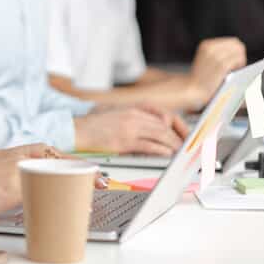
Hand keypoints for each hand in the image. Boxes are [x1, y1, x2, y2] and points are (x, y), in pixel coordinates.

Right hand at [0, 144, 102, 214]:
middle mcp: (28, 157)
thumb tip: (54, 186)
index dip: (86, 168)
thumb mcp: (11, 168)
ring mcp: (22, 171)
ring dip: (76, 194)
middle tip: (104, 188)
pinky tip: (67, 213)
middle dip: (87, 180)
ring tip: (88, 204)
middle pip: (67, 167)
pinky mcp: (14, 187)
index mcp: (29, 150)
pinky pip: (41, 197)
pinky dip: (57, 205)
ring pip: (58, 181)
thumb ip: (31, 171)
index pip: (65, 157)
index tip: (103, 178)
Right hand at [73, 105, 188, 155]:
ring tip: (181, 152)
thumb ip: (134, 117)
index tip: (185, 134)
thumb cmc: (92, 125)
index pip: (163, 114)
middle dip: (179, 136)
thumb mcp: (116, 113)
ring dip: (174, 144)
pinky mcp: (123, 141)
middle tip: (188, 146)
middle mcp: (133, 115)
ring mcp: (129, 127)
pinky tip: (167, 154)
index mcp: (132, 108)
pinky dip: (161, 150)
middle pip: (165, 124)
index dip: (177, 124)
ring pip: (160, 134)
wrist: (75, 129)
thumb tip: (155, 126)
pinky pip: (148, 145)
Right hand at [187, 37, 246, 107]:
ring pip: (239, 52)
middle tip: (237, 67)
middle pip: (237, 45)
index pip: (233, 41)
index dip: (237, 51)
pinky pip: (238, 59)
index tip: (235, 61)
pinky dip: (239, 65)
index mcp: (207, 44)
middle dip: (240, 55)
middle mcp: (211, 47)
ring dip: (240, 61)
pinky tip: (234, 72)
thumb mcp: (206, 60)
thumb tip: (239, 52)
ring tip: (235, 70)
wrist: (191, 90)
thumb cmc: (201, 79)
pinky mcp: (221, 65)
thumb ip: (219, 54)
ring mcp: (216, 56)